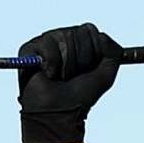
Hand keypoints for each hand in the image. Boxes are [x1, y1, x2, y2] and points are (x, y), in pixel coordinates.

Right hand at [17, 22, 119, 142]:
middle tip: (72, 76)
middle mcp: (62, 38)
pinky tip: (48, 75)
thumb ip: (113, 53)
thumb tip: (102, 35)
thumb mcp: (105, 75)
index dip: (93, 52)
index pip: (90, 30)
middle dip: (80, 60)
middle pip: (77, 33)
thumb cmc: (80, 96)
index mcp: (79, 42)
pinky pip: (47, 45)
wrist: (60, 112)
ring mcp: (45, 42)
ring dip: (67, 65)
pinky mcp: (29, 48)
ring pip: (63, 38)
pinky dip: (52, 64)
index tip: (88, 70)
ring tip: (60, 77)